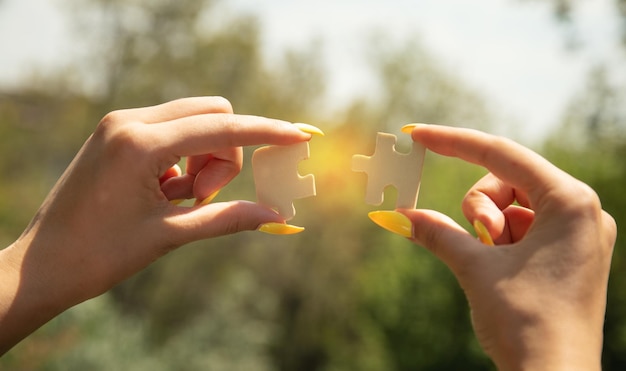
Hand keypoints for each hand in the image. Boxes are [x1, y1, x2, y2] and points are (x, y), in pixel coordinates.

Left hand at [0, 96, 312, 353]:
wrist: (41, 267)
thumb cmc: (99, 255)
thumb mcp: (169, 234)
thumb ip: (227, 218)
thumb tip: (277, 216)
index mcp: (140, 142)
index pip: (221, 127)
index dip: (266, 131)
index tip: (300, 135)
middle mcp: (129, 121)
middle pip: (212, 115)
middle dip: (225, 155)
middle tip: (204, 197)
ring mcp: (120, 125)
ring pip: (194, 123)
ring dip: (204, 160)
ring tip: (180, 201)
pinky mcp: (118, 135)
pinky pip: (172, 134)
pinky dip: (183, 161)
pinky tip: (163, 194)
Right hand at [401, 124, 615, 369]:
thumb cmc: (524, 322)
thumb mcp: (474, 268)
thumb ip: (436, 232)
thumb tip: (395, 215)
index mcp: (570, 201)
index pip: (501, 155)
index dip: (454, 142)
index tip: (418, 135)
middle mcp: (583, 210)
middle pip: (508, 181)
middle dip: (482, 208)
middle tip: (482, 242)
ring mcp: (579, 233)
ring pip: (513, 206)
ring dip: (492, 229)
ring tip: (496, 264)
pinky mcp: (571, 253)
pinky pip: (525, 229)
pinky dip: (503, 242)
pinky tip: (504, 270)